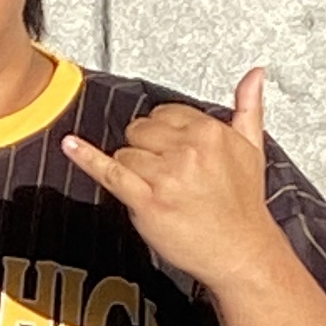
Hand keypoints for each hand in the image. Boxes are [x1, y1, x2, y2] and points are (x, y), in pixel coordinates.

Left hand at [61, 66, 290, 301]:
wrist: (241, 251)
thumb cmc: (243, 204)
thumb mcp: (253, 148)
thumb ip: (247, 106)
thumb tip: (255, 74)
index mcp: (209, 131)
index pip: (165, 113)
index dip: (163, 133)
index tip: (171, 150)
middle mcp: (187, 149)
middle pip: (140, 130)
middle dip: (146, 149)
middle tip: (166, 174)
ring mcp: (165, 175)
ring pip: (125, 153)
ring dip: (134, 171)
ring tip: (160, 190)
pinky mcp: (146, 200)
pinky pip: (109, 171)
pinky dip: (87, 158)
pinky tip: (70, 145)